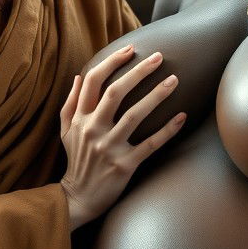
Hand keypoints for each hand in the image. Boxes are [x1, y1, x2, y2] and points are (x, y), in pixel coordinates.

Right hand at [59, 45, 185, 229]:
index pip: (93, 81)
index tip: (131, 49)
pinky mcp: (124, 165)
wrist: (77, 198)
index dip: (112, 62)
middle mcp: (93, 129)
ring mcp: (109, 147)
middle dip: (139, 71)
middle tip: (159, 57)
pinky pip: (150, 145)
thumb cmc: (76, 160)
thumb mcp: (65, 131)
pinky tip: (181, 117)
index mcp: (79, 118)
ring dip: (156, 95)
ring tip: (174, 80)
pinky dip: (167, 131)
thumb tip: (79, 76)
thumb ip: (70, 103)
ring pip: (135, 115)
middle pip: (116, 92)